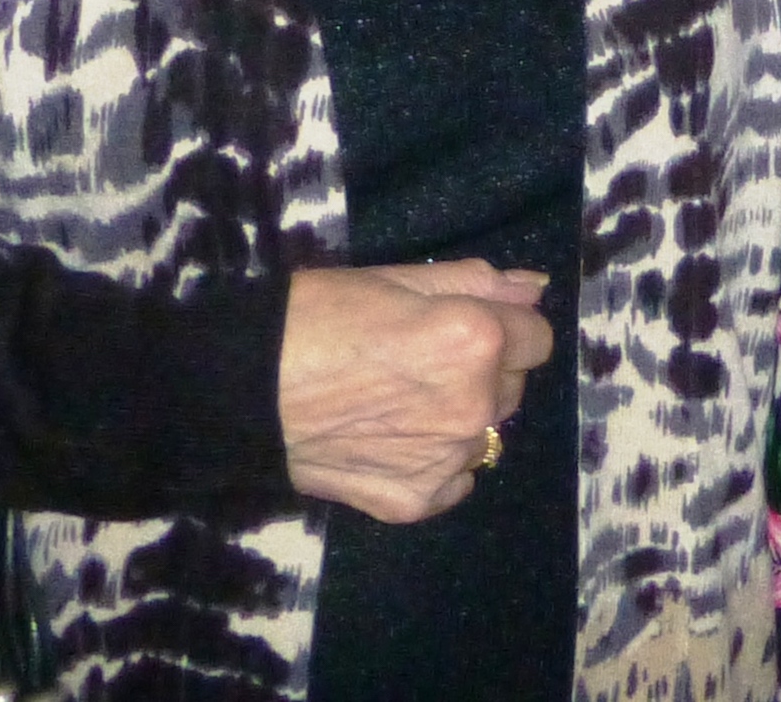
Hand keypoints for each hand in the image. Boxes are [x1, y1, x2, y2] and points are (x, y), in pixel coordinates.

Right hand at [278, 261, 550, 523]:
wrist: (243, 390)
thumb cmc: (315, 316)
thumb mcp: (395, 279)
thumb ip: (475, 283)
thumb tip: (533, 288)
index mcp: (476, 340)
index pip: (536, 337)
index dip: (502, 326)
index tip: (463, 326)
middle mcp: (475, 406)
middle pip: (512, 386)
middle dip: (483, 371)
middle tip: (419, 361)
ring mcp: (447, 461)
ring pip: (483, 434)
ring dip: (458, 418)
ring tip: (396, 403)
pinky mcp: (415, 501)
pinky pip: (452, 480)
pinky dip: (432, 463)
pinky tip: (389, 442)